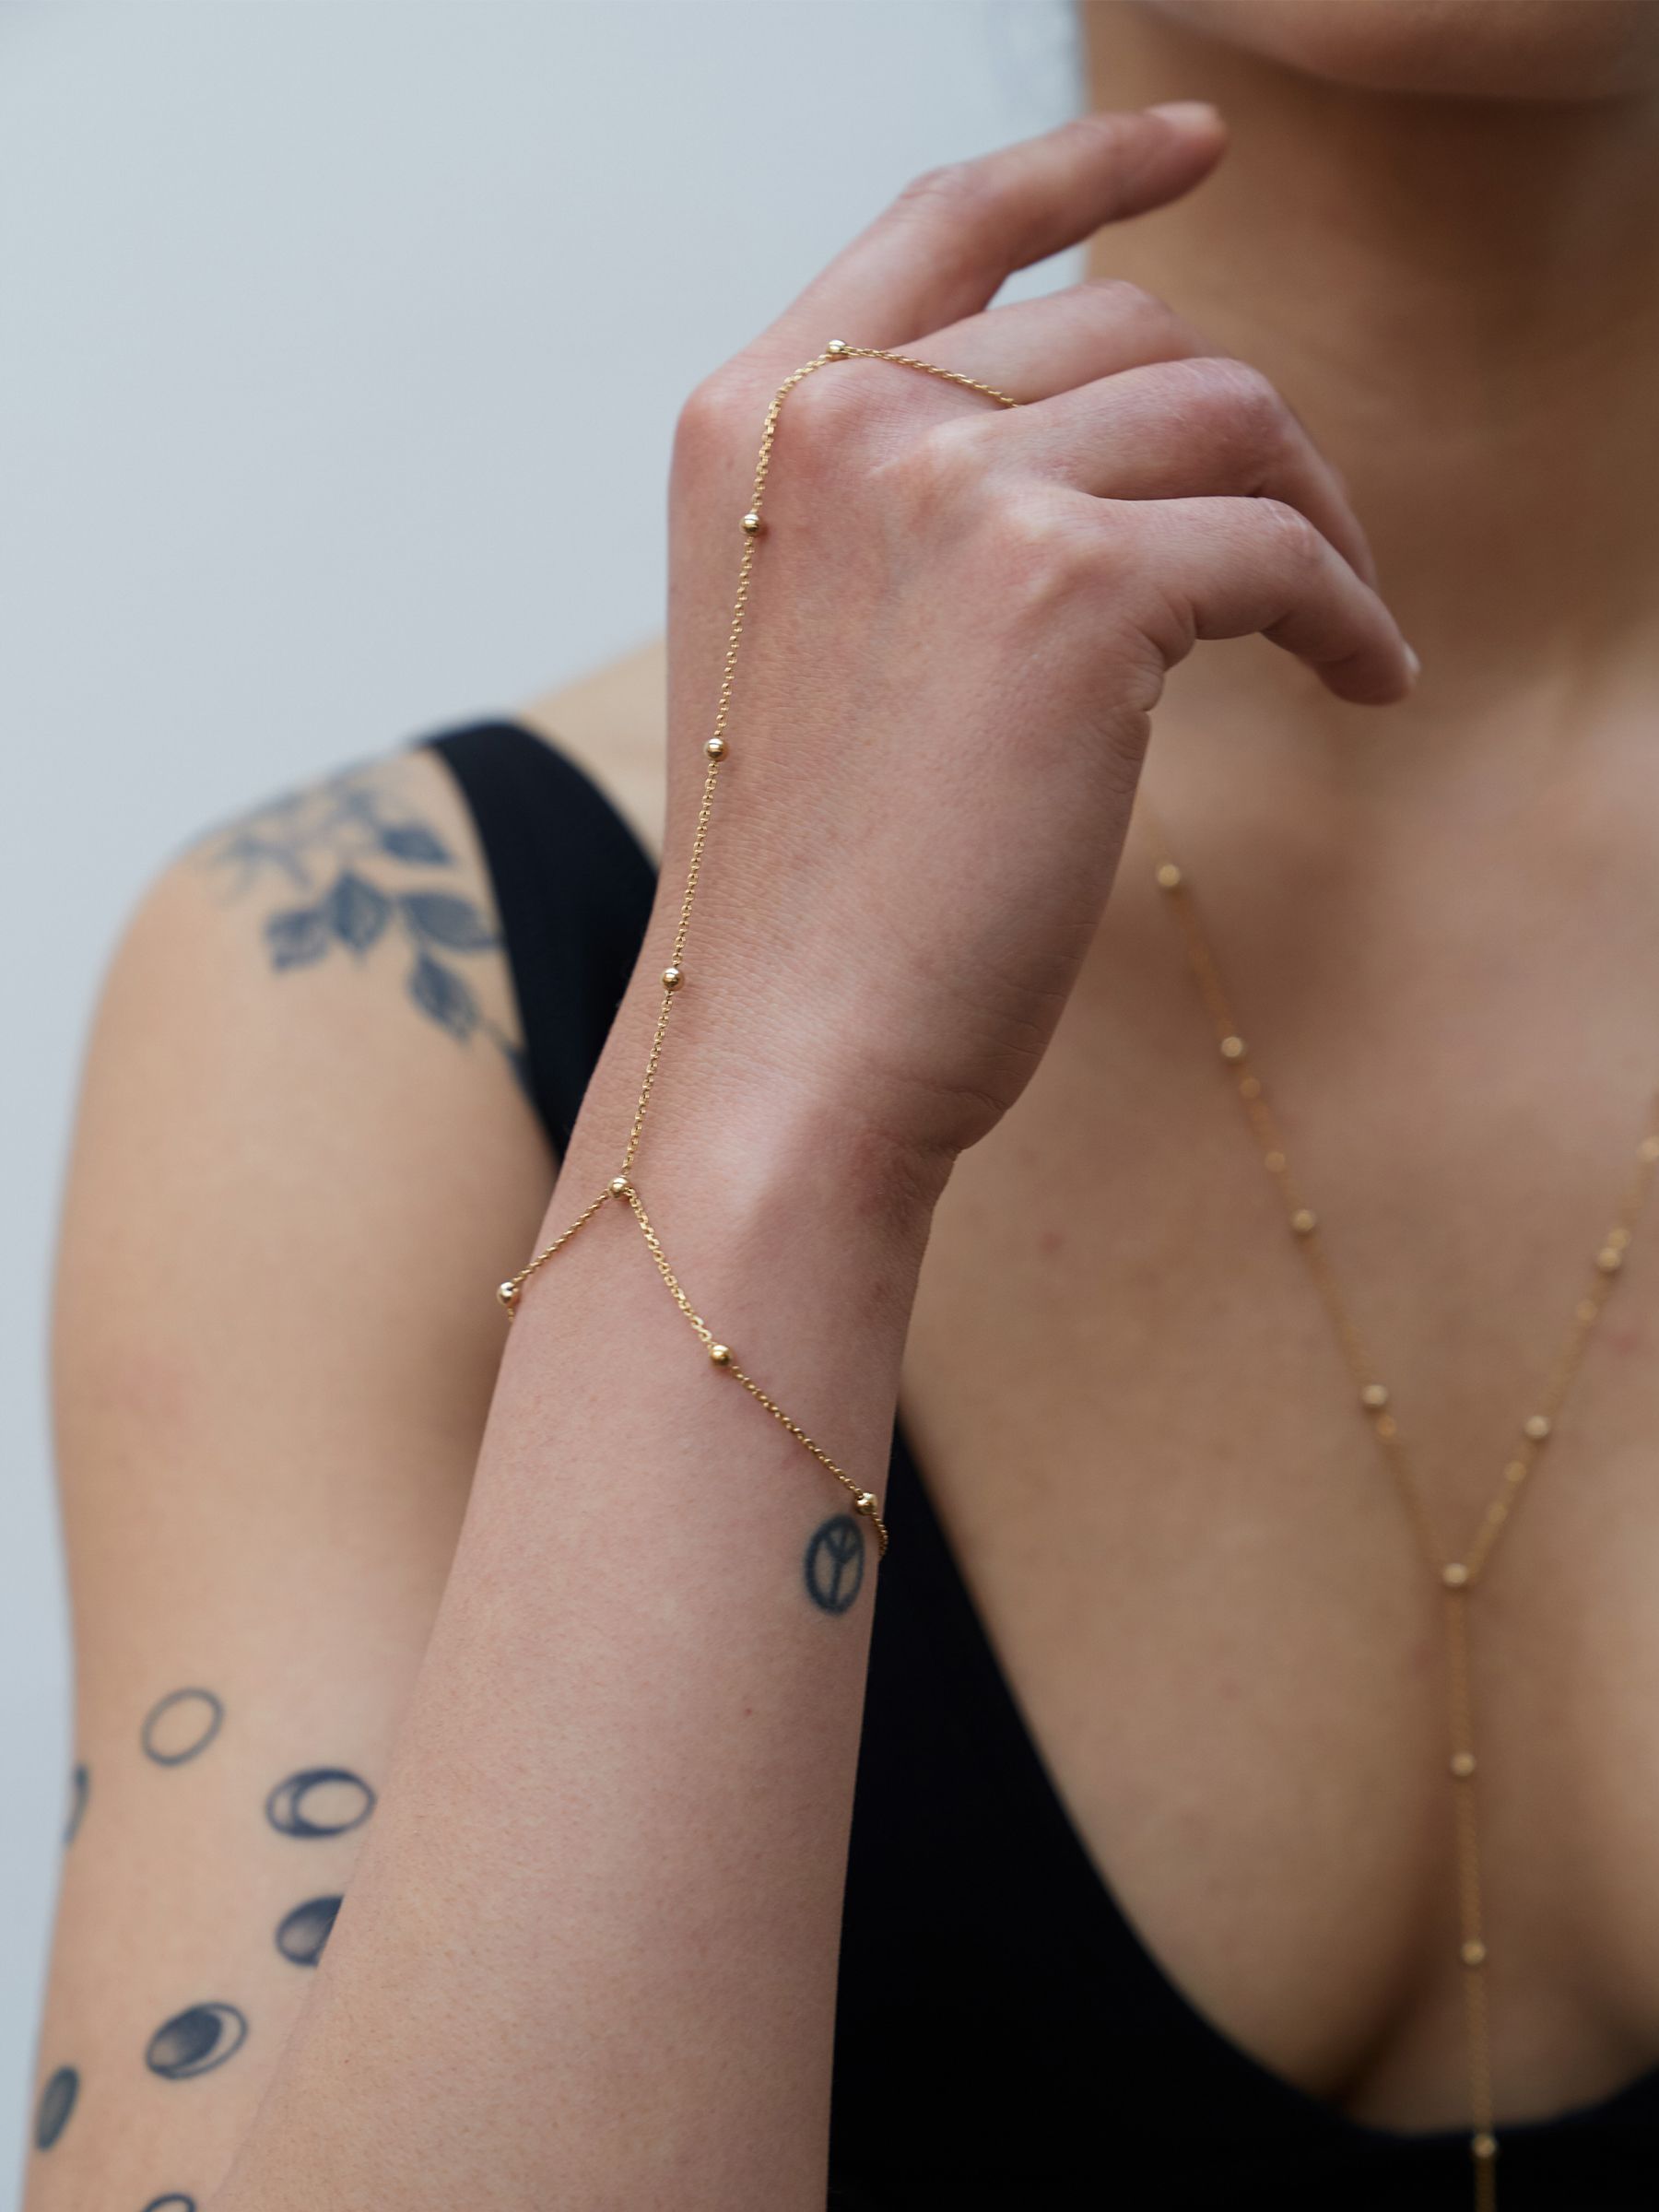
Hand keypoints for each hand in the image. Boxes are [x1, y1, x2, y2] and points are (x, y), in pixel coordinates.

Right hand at [657, 104, 1412, 1179]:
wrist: (784, 1053)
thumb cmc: (811, 888)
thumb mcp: (810, 643)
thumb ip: (904, 505)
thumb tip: (1117, 430)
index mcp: (752, 420)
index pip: (942, 222)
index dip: (1083, 163)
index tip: (1195, 152)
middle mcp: (838, 419)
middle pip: (1123, 324)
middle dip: (1240, 428)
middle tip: (1303, 542)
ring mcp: (948, 486)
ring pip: (1220, 416)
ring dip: (1312, 517)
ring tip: (1340, 625)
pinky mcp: (1069, 585)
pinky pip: (1275, 549)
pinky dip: (1347, 611)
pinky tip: (1366, 679)